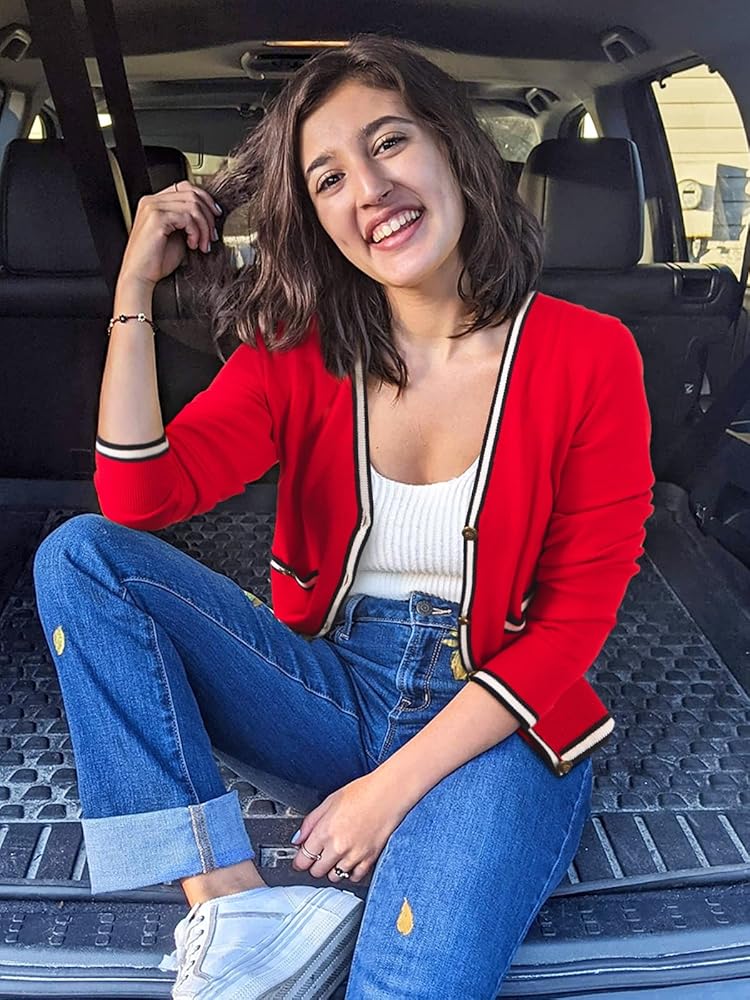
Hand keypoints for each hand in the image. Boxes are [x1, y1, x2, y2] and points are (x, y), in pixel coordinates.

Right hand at [117, 180, 222, 288]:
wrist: (140, 276)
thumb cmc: (156, 261)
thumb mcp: (178, 235)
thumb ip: (189, 221)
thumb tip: (210, 216)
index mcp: (155, 202)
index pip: (185, 187)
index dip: (205, 199)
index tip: (215, 215)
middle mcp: (152, 201)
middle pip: (192, 195)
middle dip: (208, 216)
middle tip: (211, 236)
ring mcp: (153, 207)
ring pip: (193, 206)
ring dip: (204, 227)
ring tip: (202, 244)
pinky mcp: (157, 218)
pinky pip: (187, 218)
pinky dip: (195, 232)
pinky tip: (192, 244)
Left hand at [290, 772, 411, 883]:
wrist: (389, 794)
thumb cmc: (362, 793)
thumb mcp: (329, 801)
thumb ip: (310, 822)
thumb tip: (298, 838)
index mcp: (325, 831)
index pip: (303, 859)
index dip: (299, 861)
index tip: (300, 860)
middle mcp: (338, 847)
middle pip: (317, 871)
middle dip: (314, 865)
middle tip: (318, 856)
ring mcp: (354, 855)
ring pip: (334, 877)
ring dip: (331, 869)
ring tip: (335, 856)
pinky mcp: (369, 859)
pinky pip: (355, 877)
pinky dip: (350, 872)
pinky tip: (350, 861)